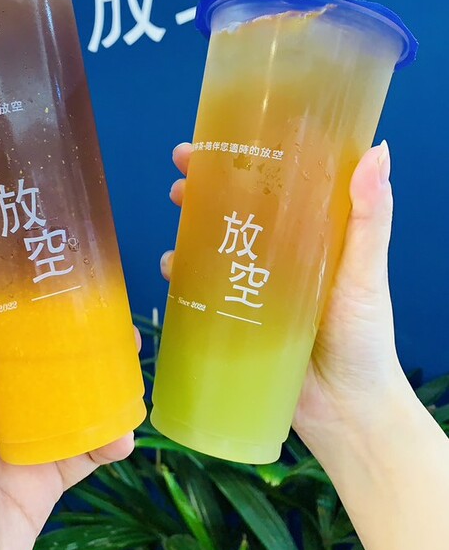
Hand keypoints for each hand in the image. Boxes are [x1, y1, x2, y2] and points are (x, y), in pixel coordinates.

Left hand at [0, 267, 134, 549]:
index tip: (17, 238)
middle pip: (14, 343)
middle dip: (50, 312)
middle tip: (92, 283)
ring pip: (53, 390)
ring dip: (89, 367)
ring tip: (124, 343)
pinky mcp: (27, 492)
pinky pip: (76, 454)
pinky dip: (106, 436)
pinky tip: (124, 426)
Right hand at [161, 141, 407, 457]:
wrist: (346, 411)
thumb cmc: (364, 337)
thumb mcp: (366, 272)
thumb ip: (371, 218)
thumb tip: (378, 149)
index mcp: (312, 233)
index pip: (274, 182)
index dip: (243, 157)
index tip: (214, 138)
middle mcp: (280, 253)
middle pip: (234, 209)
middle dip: (202, 190)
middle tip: (179, 183)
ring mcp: (255, 285)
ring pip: (212, 245)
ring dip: (186, 230)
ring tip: (173, 228)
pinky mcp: (236, 317)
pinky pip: (202, 289)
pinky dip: (182, 275)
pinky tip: (170, 271)